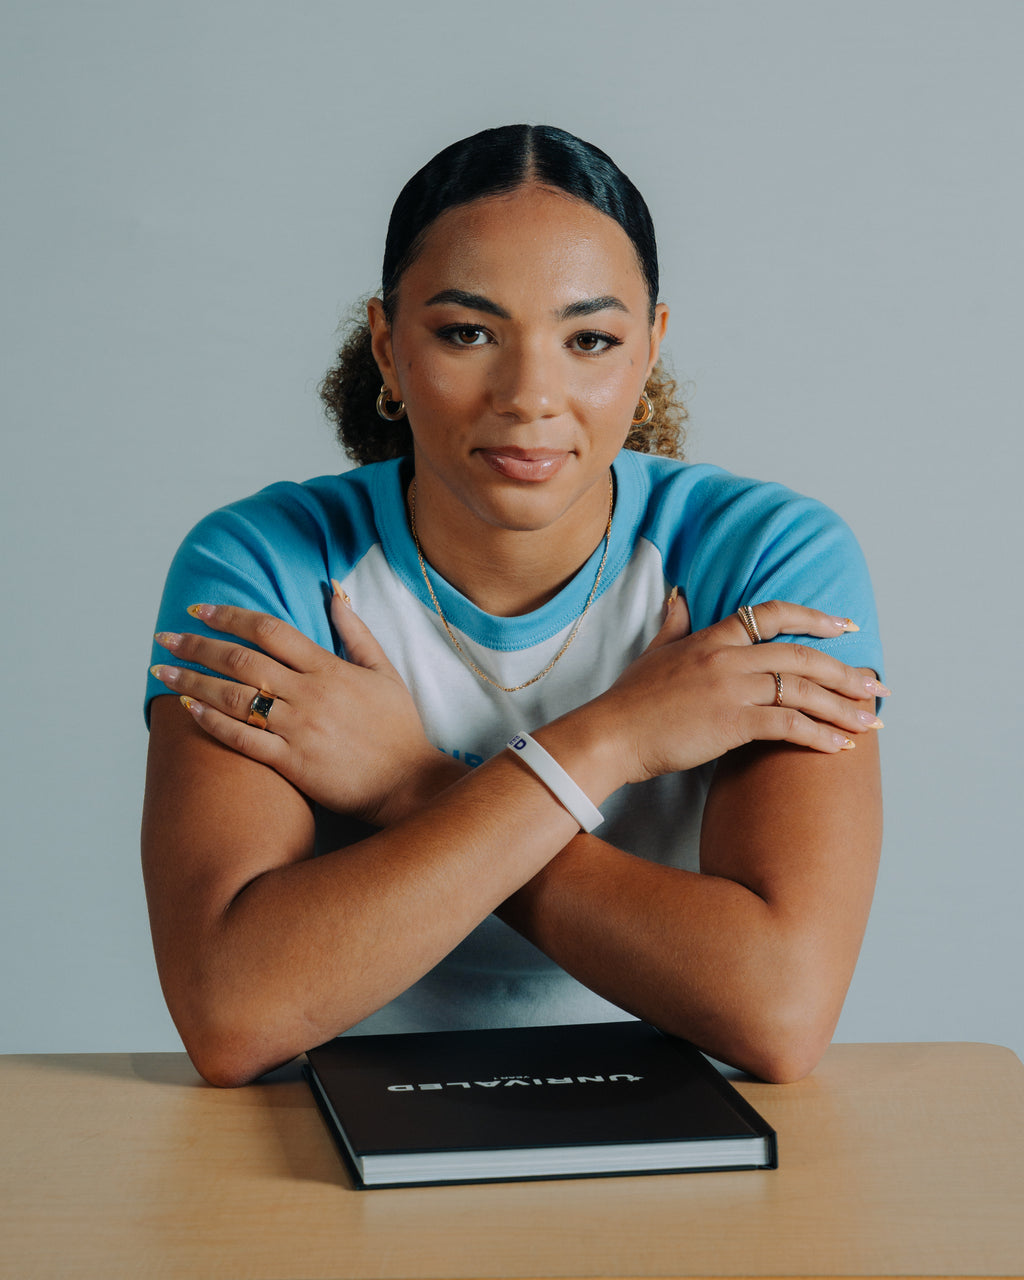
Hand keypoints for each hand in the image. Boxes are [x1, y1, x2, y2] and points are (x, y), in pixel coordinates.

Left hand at [150, 594, 441, 824]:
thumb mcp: (384, 672)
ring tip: (162, 671)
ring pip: (234, 697)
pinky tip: (188, 710)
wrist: (409, 783)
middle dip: (197, 645)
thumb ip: (356, 632)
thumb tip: (335, 592)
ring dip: (193, 681)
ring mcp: (299, 729)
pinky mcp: (292, 763)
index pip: (270, 630)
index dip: (230, 616)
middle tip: (165, 636)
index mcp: (330, 668)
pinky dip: (212, 722)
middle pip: (242, 659)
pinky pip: (243, 739)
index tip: (199, 610)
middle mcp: (310, 694)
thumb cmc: (399, 728)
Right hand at [587, 595, 888, 786]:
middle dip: (846, 671)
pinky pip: (788, 725)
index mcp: (711, 637)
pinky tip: (839, 748)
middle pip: (802, 655)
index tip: (845, 628)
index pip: (772, 614)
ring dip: (842, 708)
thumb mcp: (653, 652)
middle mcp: (727, 657)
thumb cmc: (630, 701)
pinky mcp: (732, 723)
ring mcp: (731, 689)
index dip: (814, 618)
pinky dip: (818, 736)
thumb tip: (680, 596)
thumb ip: (674, 623)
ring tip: (870, 723)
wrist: (611, 735)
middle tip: (877, 685)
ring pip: (802, 690)